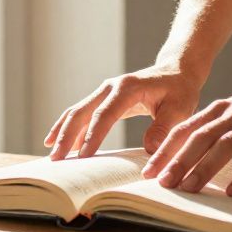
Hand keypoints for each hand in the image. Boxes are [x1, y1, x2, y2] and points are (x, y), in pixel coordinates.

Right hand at [44, 63, 203, 160]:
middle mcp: (111, 87)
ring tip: (51, 154)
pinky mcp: (104, 99)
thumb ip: (164, 128)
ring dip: (63, 132)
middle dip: (67, 136)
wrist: (177, 72)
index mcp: (127, 88)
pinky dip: (68, 127)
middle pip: (82, 112)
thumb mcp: (180, 109)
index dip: (92, 136)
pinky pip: (82, 113)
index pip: (105, 115)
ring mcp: (105, 92)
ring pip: (77, 112)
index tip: (83, 157)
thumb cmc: (180, 91)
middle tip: (56, 160)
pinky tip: (57, 141)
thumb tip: (149, 150)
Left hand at [141, 70, 231, 196]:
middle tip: (161, 184)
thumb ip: (215, 130)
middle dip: (177, 162)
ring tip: (188, 189)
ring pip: (224, 147)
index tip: (147, 172)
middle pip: (199, 138)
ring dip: (204, 168)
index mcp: (220, 110)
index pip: (185, 130)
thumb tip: (189, 156)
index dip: (165, 150)